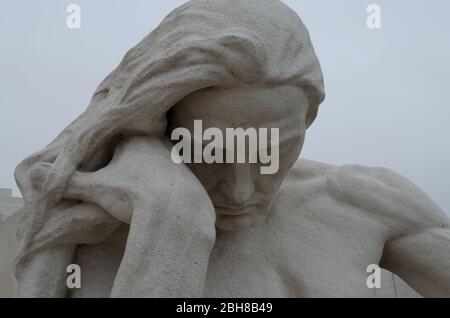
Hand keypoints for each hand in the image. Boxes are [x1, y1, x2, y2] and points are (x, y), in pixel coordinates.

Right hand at [30, 136, 216, 296]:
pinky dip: (165, 185)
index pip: (118, 139)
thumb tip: (36, 175)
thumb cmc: (133, 194)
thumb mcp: (95, 187)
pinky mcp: (189, 176)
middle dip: (130, 161)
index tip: (106, 168)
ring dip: (150, 172)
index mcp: (134, 139)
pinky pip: (173, 177)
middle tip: (123, 180)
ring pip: (158, 161)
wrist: (175, 211)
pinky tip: (160, 197)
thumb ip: (69, 180)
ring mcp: (176, 158)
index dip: (110, 153)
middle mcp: (158, 143)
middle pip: (139, 148)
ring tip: (141, 190)